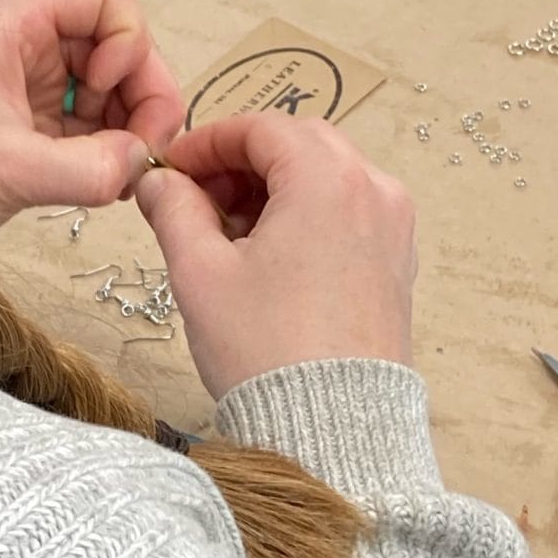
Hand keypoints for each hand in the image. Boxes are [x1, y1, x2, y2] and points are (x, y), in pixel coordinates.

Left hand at [0, 0, 183, 247]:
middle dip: (142, 94)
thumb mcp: (5, 170)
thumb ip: (86, 167)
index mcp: (13, 27)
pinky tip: (106, 185)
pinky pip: (95, 129)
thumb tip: (143, 164)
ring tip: (121, 177)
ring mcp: (33, 91)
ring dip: (131, 129)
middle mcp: (28, 49)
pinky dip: (111, 153)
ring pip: (114, 90)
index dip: (125, 38)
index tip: (106, 91)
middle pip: (119, 45)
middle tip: (144, 153)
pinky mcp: (32, 133)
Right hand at [137, 113, 415, 398]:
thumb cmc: (267, 350)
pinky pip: (349, 214)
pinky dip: (307, 216)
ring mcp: (394, 228)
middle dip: (242, 162)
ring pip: (327, 178)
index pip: (262, 127)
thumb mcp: (200, 273)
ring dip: (274, 189)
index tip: (172, 169)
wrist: (333, 430)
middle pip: (300, 144)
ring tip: (226, 233)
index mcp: (328, 179)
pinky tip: (268, 257)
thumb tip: (159, 182)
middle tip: (196, 198)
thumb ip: (174, 210)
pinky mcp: (398, 264)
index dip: (208, 142)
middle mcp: (374, 190)